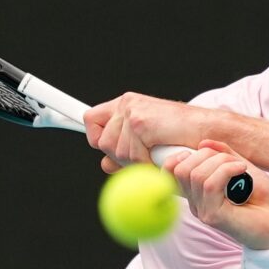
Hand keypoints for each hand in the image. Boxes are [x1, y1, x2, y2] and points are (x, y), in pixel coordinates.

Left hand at [84, 92, 209, 172]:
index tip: (56, 118)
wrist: (212, 134)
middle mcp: (126, 104)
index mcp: (127, 107)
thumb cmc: (185, 142)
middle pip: (99, 140)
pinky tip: (161, 155)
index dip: (85, 131)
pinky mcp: (139, 120)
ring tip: (156, 156)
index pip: (92, 119)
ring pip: (112, 149)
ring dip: (134, 162)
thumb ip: (125, 155)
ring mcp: (132, 110)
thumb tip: (104, 164)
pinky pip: (129, 153)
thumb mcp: (150, 149)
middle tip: (142, 160)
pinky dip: (144, 163)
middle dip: (118, 158)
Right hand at [163, 139, 268, 249]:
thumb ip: (223, 154)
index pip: (168, 172)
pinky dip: (228, 169)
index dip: (179, 156)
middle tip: (231, 160)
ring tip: (240, 167)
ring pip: (196, 174)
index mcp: (197, 193)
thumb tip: (203, 143)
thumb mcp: (242, 168)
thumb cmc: (265, 200)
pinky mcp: (214, 217)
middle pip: (180, 169)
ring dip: (221, 161)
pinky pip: (210, 184)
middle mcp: (196, 203)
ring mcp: (204, 211)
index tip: (204, 151)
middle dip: (206, 155)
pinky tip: (243, 170)